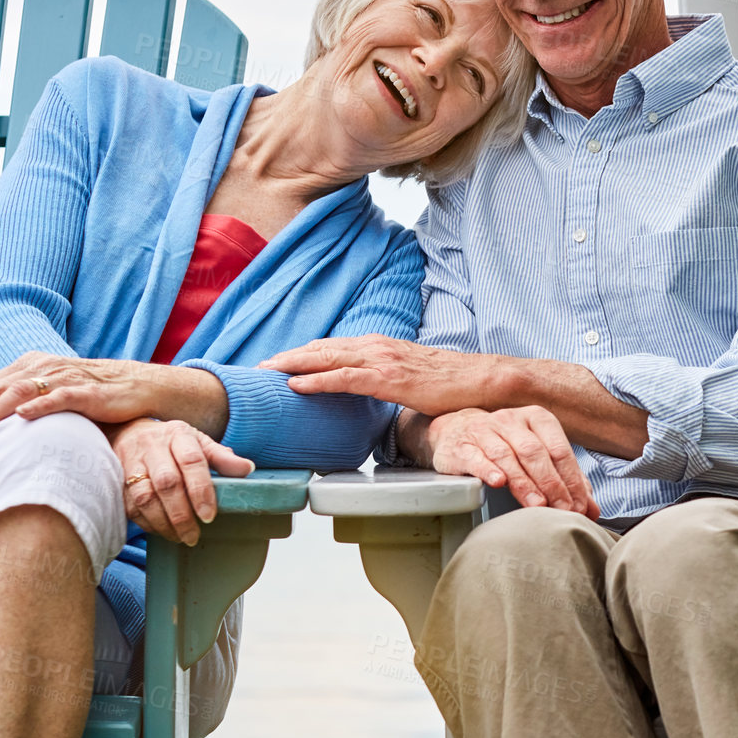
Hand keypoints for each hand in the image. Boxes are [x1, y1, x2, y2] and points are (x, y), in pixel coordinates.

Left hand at [0, 352, 164, 451]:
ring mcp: (62, 378)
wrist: (134, 386)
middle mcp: (40, 367)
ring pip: (18, 394)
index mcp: (27, 366)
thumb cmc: (87, 395)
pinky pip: (58, 397)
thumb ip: (9, 396)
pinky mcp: (84, 391)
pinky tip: (22, 417)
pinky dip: (38, 406)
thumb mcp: (44, 392)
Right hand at [111, 418, 254, 545]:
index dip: (201, 490)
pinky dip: (146, 523)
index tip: (209, 516)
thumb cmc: (170, 441)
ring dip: (163, 522)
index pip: (192, 461)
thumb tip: (248, 468)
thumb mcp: (198, 441)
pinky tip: (161, 531)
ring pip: (145, 497)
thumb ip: (221, 457)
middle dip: (182, 513)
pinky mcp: (116, 479)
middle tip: (194, 535)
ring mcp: (131, 462)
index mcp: (178, 435)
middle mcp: (152, 446)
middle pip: (167, 482)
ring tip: (180, 537)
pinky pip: (129, 505)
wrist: (126, 430)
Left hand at [258, 335, 498, 416]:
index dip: (300, 354)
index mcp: (378, 346)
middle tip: (258, 367)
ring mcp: (381, 359)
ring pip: (326, 358)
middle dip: (286, 357)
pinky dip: (317, 381)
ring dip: (292, 365)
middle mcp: (375, 346)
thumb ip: (383, 379)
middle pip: (320, 348)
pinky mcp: (389, 378)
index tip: (276, 363)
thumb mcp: (408, 377)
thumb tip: (367, 392)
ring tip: (266, 373)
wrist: (479, 379)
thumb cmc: (448, 382)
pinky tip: (297, 386)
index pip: (330, 347)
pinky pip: (345, 379)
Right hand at [426, 407, 598, 517]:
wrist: (457, 431)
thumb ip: (565, 480)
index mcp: (536, 419)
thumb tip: (592, 510)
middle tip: (562, 510)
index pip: (559, 450)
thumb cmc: (505, 445)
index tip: (580, 507)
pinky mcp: (462, 446)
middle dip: (552, 484)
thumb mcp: (537, 455)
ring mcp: (484, 431)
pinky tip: (498, 483)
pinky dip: (488, 470)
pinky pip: (477, 458)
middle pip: (535, 453)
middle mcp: (511, 420)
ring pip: (507, 456)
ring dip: (524, 483)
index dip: (572, 480)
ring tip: (538, 505)